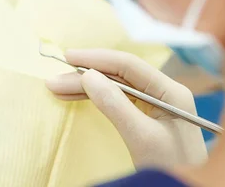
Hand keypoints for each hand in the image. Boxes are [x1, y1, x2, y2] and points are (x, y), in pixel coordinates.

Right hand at [46, 49, 207, 168]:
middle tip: (54, 81)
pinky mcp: (147, 116)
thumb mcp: (141, 137)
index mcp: (170, 91)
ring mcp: (156, 103)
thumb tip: (87, 76)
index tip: (67, 57)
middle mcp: (164, 91)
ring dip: (86, 86)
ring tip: (58, 88)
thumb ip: (115, 105)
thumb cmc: (170, 166)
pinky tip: (76, 96)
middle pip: (118, 74)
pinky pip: (117, 99)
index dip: (95, 58)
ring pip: (115, 86)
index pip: (128, 65)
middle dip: (85, 75)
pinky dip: (95, 97)